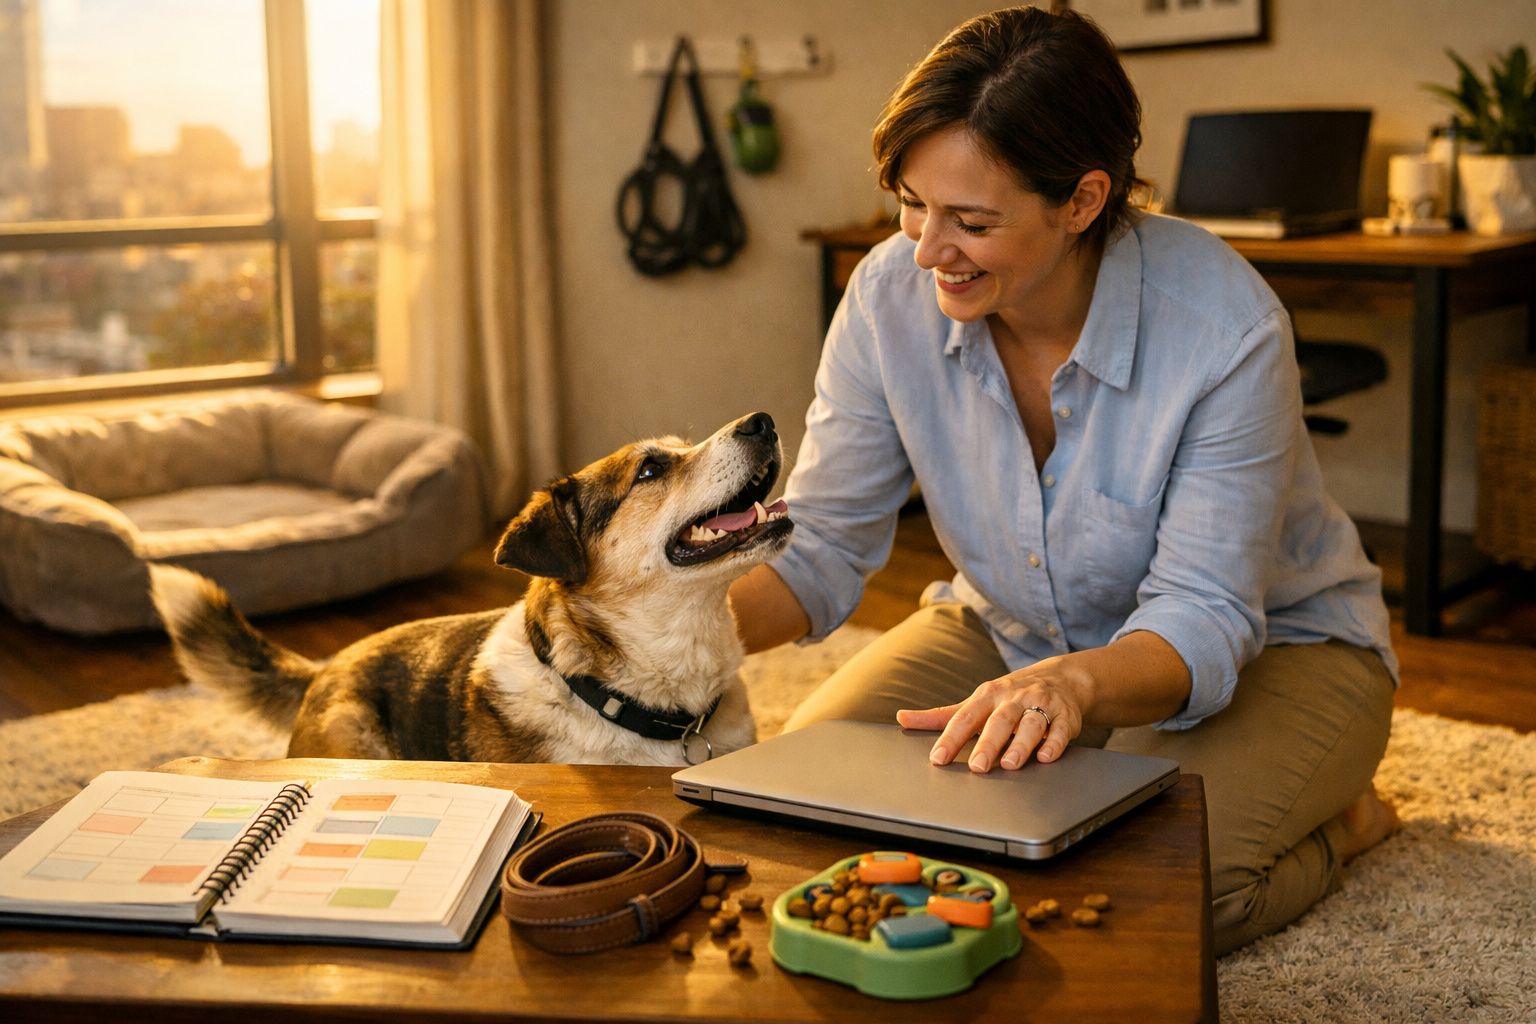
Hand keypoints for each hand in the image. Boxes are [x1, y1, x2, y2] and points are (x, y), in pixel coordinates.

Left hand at [895, 661, 1090, 772]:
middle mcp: (1013, 698)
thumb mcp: (976, 701)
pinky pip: (1061, 729)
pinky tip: (1046, 758)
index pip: (966, 716)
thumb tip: (902, 718)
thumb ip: (941, 715)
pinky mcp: (1066, 716)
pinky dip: (1054, 743)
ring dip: (1021, 744)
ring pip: (1031, 723)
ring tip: (1010, 764)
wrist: (1061, 678)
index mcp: (988, 695)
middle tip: (976, 766)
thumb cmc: (1009, 696)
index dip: (951, 737)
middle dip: (988, 743)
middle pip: (999, 720)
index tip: (938, 758)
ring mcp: (1041, 705)